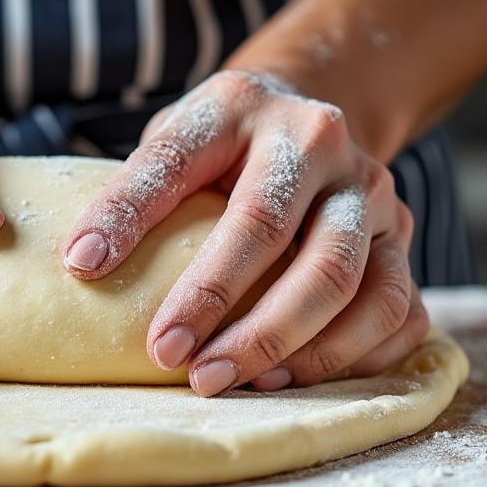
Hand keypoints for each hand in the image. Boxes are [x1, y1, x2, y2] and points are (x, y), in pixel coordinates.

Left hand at [63, 70, 428, 396]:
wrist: (310, 121)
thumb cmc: (222, 148)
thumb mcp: (173, 140)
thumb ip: (138, 189)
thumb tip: (83, 265)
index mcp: (242, 106)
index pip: (179, 162)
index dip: (130, 217)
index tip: (83, 269)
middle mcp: (321, 144)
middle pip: (279, 236)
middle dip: (222, 308)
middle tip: (174, 362)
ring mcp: (374, 196)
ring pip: (353, 285)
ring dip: (290, 348)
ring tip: (228, 380)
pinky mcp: (403, 243)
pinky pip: (398, 314)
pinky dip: (350, 359)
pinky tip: (289, 380)